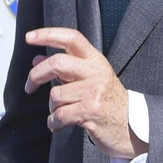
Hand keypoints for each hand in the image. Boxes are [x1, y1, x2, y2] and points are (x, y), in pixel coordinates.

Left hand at [23, 27, 140, 160]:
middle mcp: (96, 72)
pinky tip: (58, 124)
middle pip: (56, 63)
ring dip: (52, 108)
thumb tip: (37, 60)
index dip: (48, 35)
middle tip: (29, 87)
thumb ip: (64, 68)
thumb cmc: (108, 102)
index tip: (29, 38)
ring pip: (55, 94)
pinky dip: (54, 123)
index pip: (71, 37)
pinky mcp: (91, 111)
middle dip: (36, 76)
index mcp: (95, 60)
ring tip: (61, 113)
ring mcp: (94, 92)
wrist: (133, 127)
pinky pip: (59, 115)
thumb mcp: (89, 79)